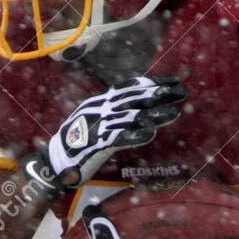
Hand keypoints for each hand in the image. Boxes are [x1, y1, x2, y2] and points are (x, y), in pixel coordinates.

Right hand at [24, 76, 185, 198]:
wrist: (57, 157)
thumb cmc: (81, 139)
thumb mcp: (98, 116)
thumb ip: (117, 110)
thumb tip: (141, 105)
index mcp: (103, 101)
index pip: (132, 87)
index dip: (153, 83)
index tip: (174, 81)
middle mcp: (102, 109)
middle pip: (135, 98)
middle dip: (160, 95)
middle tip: (182, 92)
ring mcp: (100, 126)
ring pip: (132, 117)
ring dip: (155, 116)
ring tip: (174, 114)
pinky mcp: (97, 145)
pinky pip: (119, 138)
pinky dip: (135, 136)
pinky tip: (150, 135)